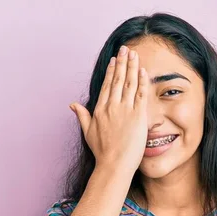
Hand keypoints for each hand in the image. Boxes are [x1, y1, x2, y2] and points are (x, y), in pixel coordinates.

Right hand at [70, 46, 148, 170]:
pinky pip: (140, 94)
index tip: (114, 60)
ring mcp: (125, 110)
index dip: (111, 71)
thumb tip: (72, 104)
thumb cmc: (103, 152)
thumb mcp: (88, 132)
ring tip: (134, 54)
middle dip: (122, 62)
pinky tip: (143, 71)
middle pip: (117, 79)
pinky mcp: (137, 116)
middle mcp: (111, 107)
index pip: (107, 85)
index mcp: (100, 109)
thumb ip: (82, 116)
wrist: (114, 165)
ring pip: (129, 83)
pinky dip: (142, 81)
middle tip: (125, 49)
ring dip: (132, 67)